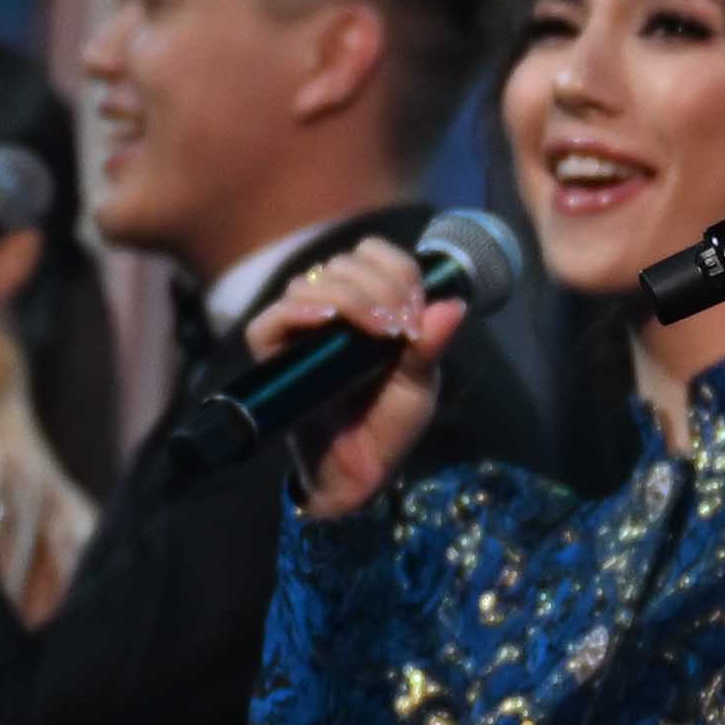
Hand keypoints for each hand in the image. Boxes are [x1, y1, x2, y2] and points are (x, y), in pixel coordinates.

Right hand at [239, 237, 457, 517]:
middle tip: (402, 328)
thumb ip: (431, 344)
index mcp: (366, 303)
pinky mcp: (271, 353)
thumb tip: (454, 305)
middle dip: (381, 287)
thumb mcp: (419, 382)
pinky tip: (327, 321)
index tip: (415, 310)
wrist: (360, 471)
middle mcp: (330, 307)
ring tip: (379, 332)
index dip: (397, 270)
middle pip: (346, 263)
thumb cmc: (388, 424)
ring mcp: (297, 328)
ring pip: (314, 283)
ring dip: (352, 298)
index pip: (373, 254)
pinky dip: (300, 311)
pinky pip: (273, 318)